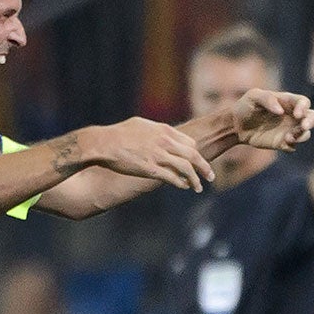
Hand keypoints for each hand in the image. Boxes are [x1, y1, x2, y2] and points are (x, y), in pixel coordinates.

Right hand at [94, 117, 215, 191]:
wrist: (102, 143)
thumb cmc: (119, 134)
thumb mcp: (141, 124)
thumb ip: (157, 130)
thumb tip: (166, 133)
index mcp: (163, 130)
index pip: (190, 143)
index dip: (196, 155)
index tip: (199, 162)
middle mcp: (164, 142)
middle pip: (193, 155)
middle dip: (205, 168)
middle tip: (212, 176)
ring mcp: (158, 155)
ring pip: (186, 168)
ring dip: (196, 180)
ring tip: (199, 188)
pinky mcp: (150, 169)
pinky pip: (172, 178)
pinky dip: (181, 183)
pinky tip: (184, 187)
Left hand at [231, 87, 313, 151]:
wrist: (236, 125)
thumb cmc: (245, 106)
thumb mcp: (253, 96)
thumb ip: (267, 99)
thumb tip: (281, 110)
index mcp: (287, 102)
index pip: (303, 102)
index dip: (304, 107)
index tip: (297, 114)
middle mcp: (292, 116)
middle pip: (312, 117)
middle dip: (311, 121)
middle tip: (304, 126)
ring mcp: (289, 130)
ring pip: (305, 133)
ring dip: (301, 136)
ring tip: (288, 137)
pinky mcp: (283, 143)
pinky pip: (294, 146)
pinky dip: (292, 145)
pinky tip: (283, 143)